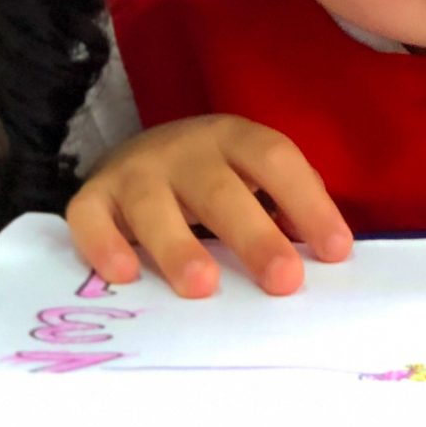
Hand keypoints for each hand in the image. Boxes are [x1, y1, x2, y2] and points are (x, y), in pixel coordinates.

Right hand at [66, 116, 352, 297]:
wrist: (138, 155)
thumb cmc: (215, 180)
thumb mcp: (254, 178)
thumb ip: (288, 208)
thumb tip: (324, 255)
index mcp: (235, 139)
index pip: (276, 161)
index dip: (308, 204)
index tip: (336, 252)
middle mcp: (184, 149)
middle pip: (220, 189)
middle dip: (254, 236)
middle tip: (283, 281)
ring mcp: (134, 171)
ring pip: (152, 205)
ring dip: (178, 246)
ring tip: (203, 287)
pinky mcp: (93, 196)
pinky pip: (90, 217)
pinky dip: (103, 245)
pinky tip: (124, 276)